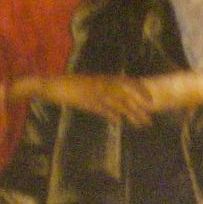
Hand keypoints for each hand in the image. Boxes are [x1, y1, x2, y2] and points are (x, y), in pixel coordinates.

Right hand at [23, 72, 192, 124]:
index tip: (151, 101)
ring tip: (142, 123)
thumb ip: (104, 107)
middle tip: (151, 117)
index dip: (140, 91)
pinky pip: (99, 106)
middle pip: (125, 94)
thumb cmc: (70, 90)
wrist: (51, 85)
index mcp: (102, 80)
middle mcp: (100, 84)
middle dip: (139, 105)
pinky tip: (117, 121)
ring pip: (116, 102)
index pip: (126, 83)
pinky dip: (108, 113)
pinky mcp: (84, 99)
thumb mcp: (90, 97)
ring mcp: (93, 91)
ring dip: (130, 113)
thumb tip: (117, 118)